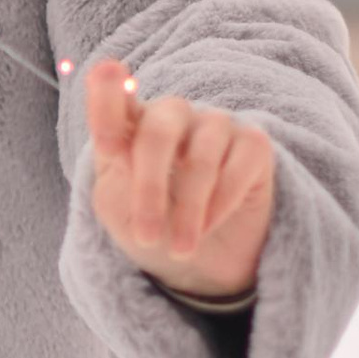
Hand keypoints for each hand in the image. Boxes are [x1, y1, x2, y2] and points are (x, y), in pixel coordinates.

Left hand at [84, 54, 274, 300]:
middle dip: (149, 189)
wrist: (200, 263)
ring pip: (199, 159)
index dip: (109, 96)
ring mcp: (215, 126)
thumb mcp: (117, 203)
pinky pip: (236, 169)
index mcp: (131, 126)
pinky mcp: (253, 145)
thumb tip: (115, 133)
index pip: (116, 98)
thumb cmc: (152, 224)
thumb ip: (113, 162)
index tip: (105, 94)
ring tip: (181, 249)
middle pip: (158, 134)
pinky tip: (208, 228)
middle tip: (146, 237)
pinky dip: (219, 206)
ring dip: (187, 211)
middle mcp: (173, 116)